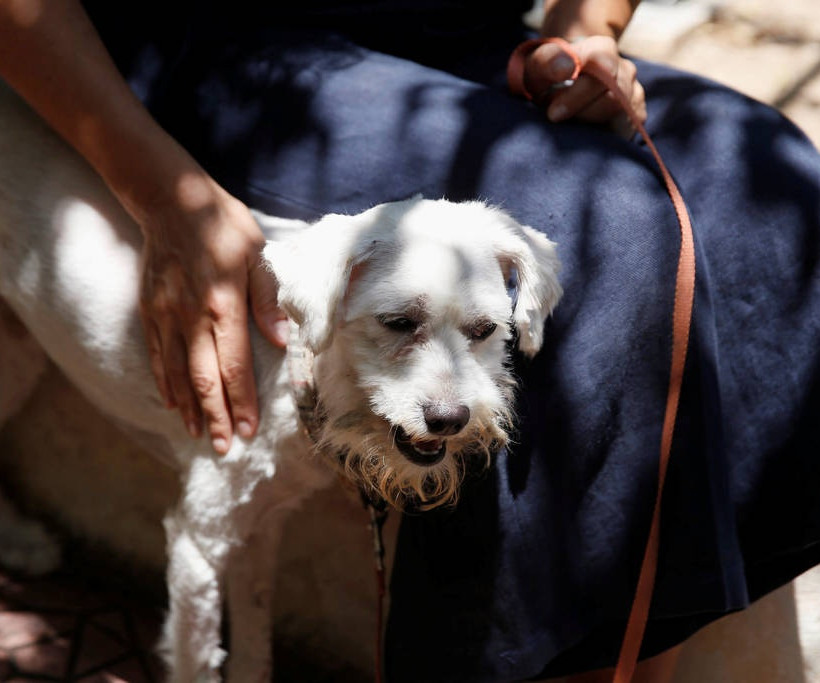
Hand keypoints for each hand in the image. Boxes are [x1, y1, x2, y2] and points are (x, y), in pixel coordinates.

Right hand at [138, 172, 287, 453]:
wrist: (171, 200)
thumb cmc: (223, 225)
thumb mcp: (258, 253)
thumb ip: (268, 299)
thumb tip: (283, 340)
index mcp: (224, 303)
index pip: (235, 365)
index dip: (242, 402)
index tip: (250, 430)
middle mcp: (192, 315)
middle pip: (204, 378)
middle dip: (217, 417)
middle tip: (226, 448)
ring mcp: (166, 315)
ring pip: (177, 373)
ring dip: (190, 408)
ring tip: (199, 435)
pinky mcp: (150, 310)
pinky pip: (157, 356)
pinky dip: (165, 384)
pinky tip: (173, 403)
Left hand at [522, 36, 645, 136]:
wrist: (561, 85)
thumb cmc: (548, 75)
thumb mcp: (538, 65)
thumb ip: (548, 61)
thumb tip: (566, 67)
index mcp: (602, 50)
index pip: (603, 68)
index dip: (578, 95)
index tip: (553, 114)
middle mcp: (625, 69)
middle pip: (612, 100)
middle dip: (581, 115)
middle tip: (557, 119)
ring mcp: (635, 92)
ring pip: (620, 118)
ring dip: (590, 126)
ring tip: (571, 120)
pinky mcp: (637, 116)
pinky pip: (623, 133)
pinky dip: (601, 137)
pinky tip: (586, 129)